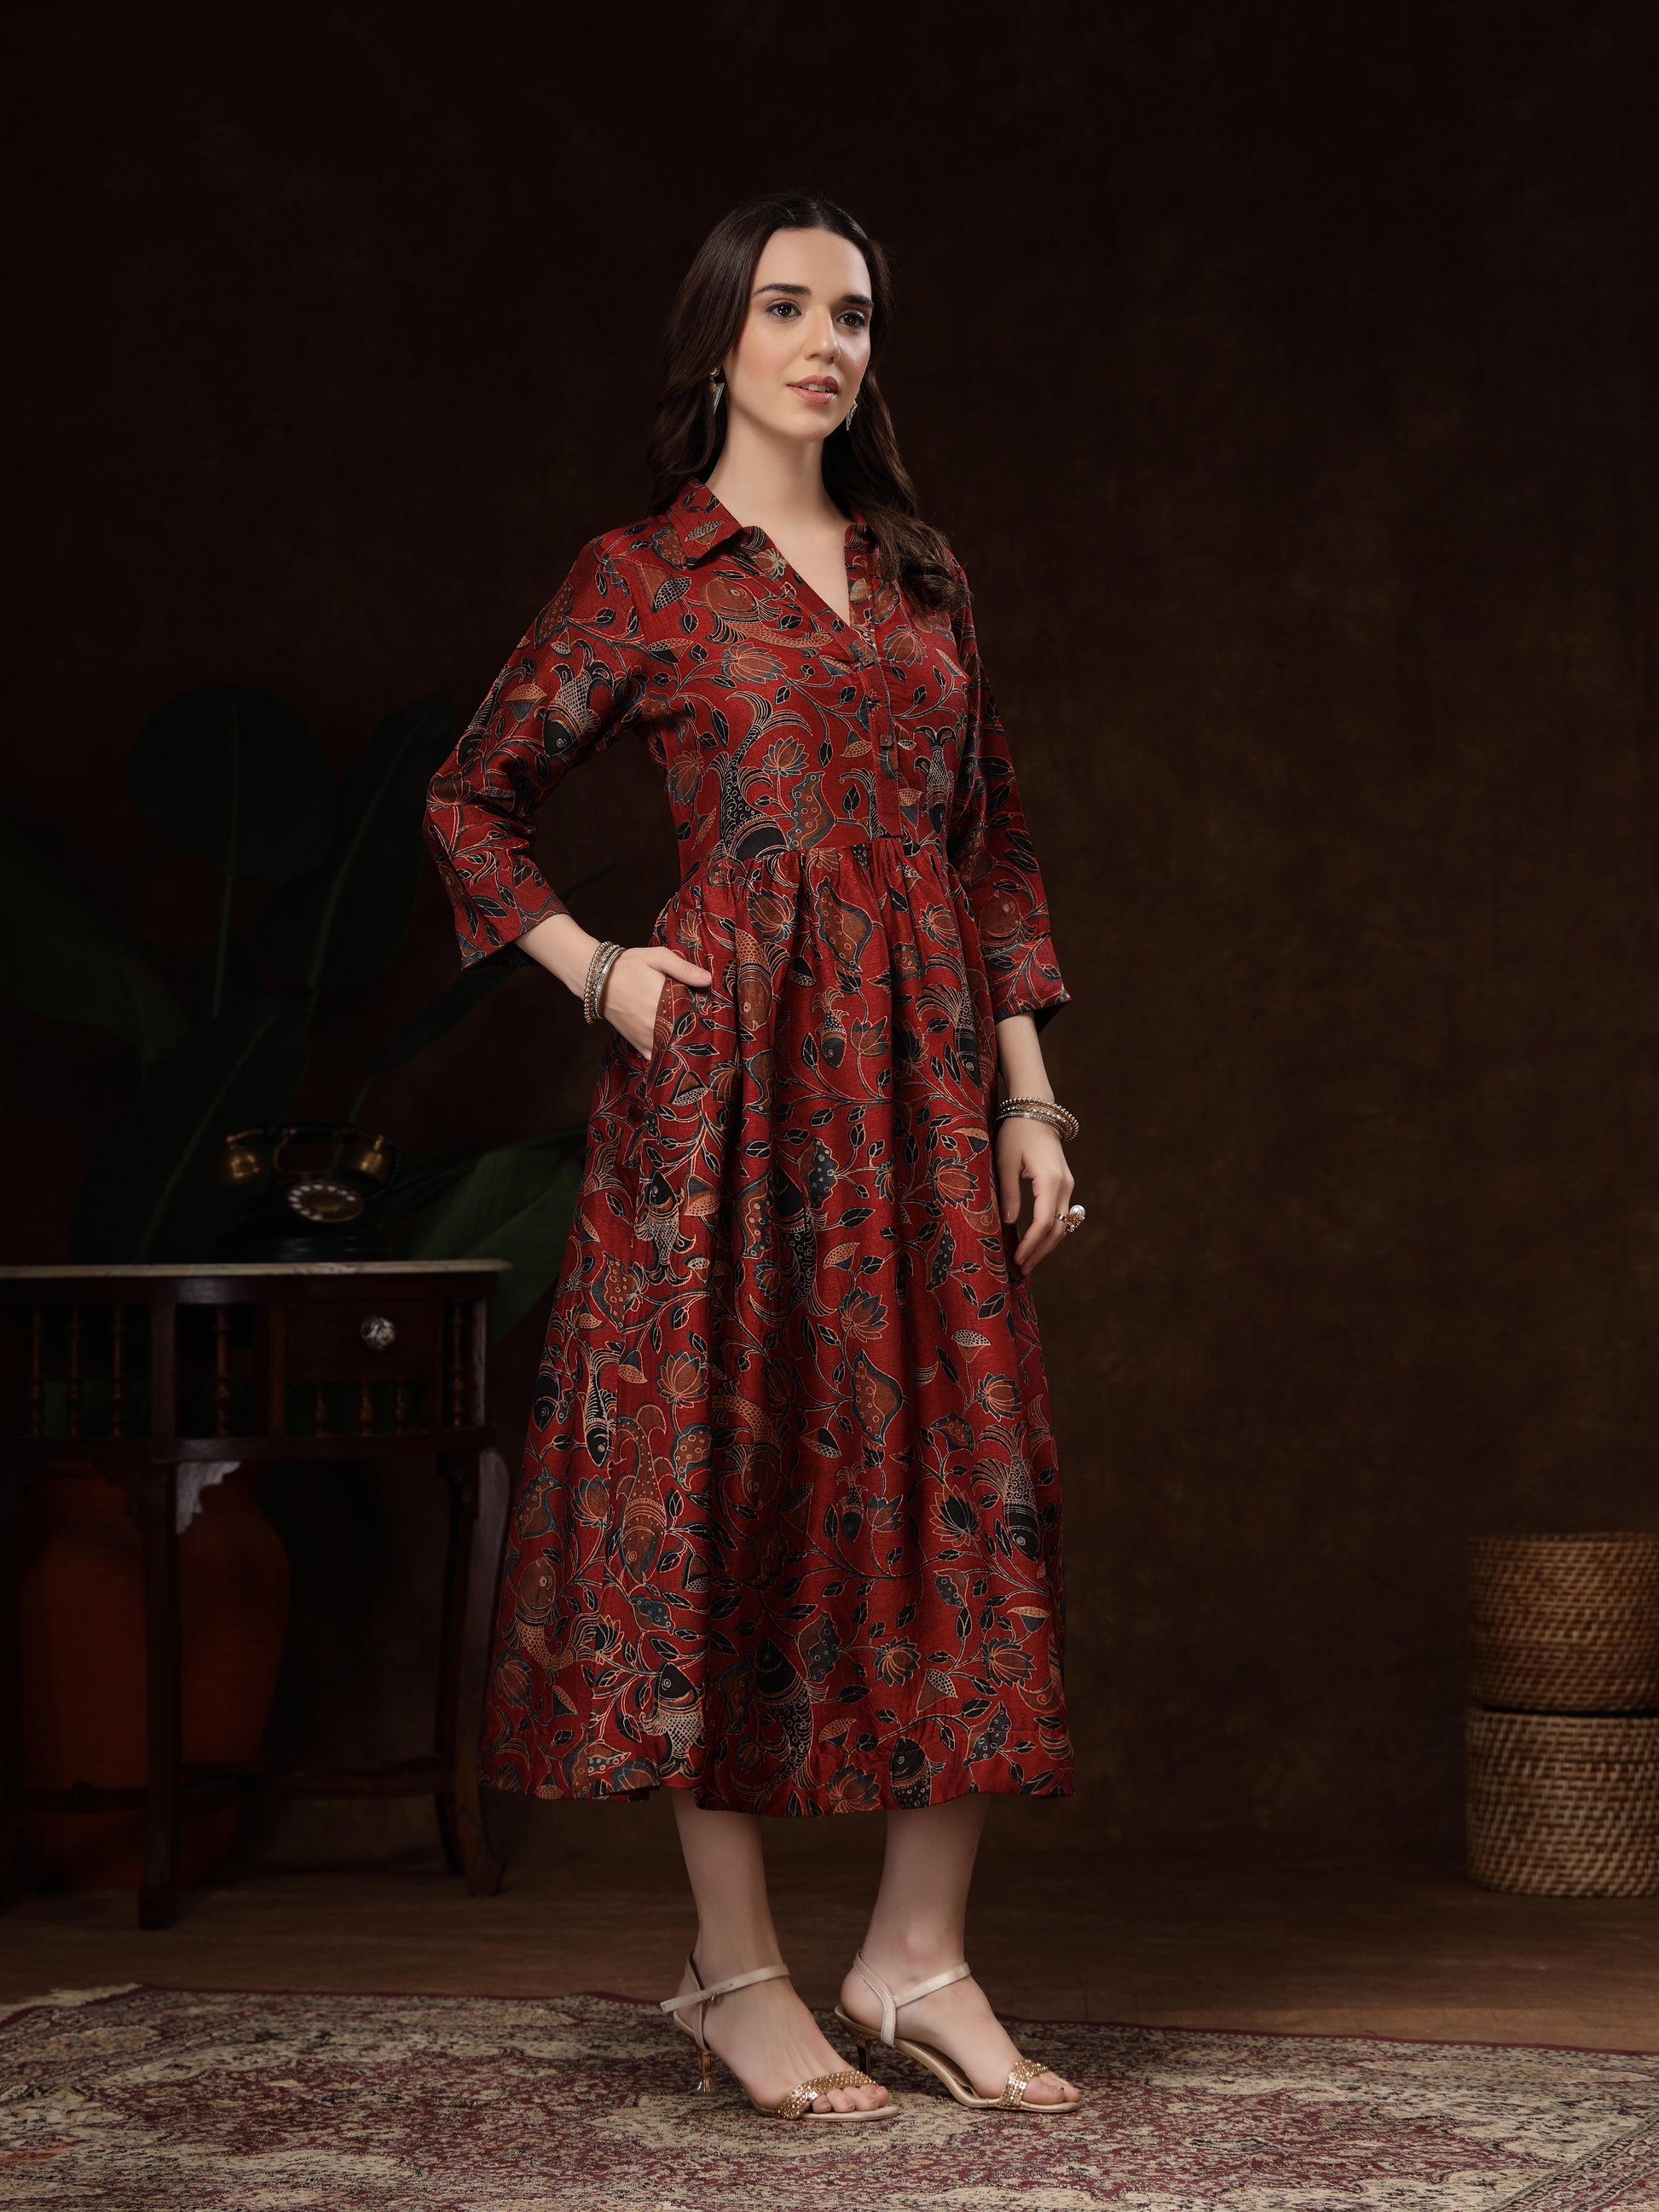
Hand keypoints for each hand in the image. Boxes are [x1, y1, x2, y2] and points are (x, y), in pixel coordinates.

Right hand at [599, 944, 713, 1055]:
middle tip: (705, 1023)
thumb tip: (707, 979)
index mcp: (664, 1003)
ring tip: (691, 1034)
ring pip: (674, 1049)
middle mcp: (656, 1025)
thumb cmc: (628, 965)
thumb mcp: (657, 957)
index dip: (705, 1015)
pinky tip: (673, 1045)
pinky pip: (657, 1057)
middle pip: (687, 1035)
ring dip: (683, 1043)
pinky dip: (666, 1053)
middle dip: (697, 1030)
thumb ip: (683, 968)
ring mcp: (647, 1038)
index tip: (710, 1010)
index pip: (696, 1016)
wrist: (597, 979)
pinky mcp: (638, 1044)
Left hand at [996, 1114, 1074, 1275]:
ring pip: (1063, 1224)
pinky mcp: (1065, 1185)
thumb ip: (1009, 1193)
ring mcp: (1068, 1185)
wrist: (1036, 1111)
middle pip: (1058, 1229)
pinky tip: (1035, 1242)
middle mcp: (1065, 1185)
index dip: (1031, 1244)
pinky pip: (1061, 1214)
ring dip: (1047, 1245)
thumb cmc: (1016, 1133)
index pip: (1044, 1222)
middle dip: (1040, 1251)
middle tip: (1022, 1269)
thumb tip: (1010, 1224)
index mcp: (1050, 1180)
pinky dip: (1050, 1231)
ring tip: (1028, 1261)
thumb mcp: (1005, 1162)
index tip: (1017, 1259)